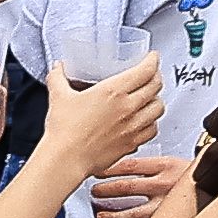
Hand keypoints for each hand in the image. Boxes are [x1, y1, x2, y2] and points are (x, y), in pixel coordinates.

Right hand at [45, 50, 167, 186]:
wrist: (66, 159)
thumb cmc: (64, 131)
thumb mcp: (58, 96)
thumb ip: (58, 78)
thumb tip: (58, 68)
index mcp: (114, 91)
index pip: (146, 70)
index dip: (152, 60)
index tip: (152, 58)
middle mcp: (128, 107)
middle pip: (156, 86)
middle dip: (156, 77)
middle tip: (151, 75)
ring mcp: (133, 127)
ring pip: (159, 108)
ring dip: (156, 99)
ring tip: (150, 97)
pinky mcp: (132, 143)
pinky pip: (152, 129)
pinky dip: (152, 122)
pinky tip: (145, 121)